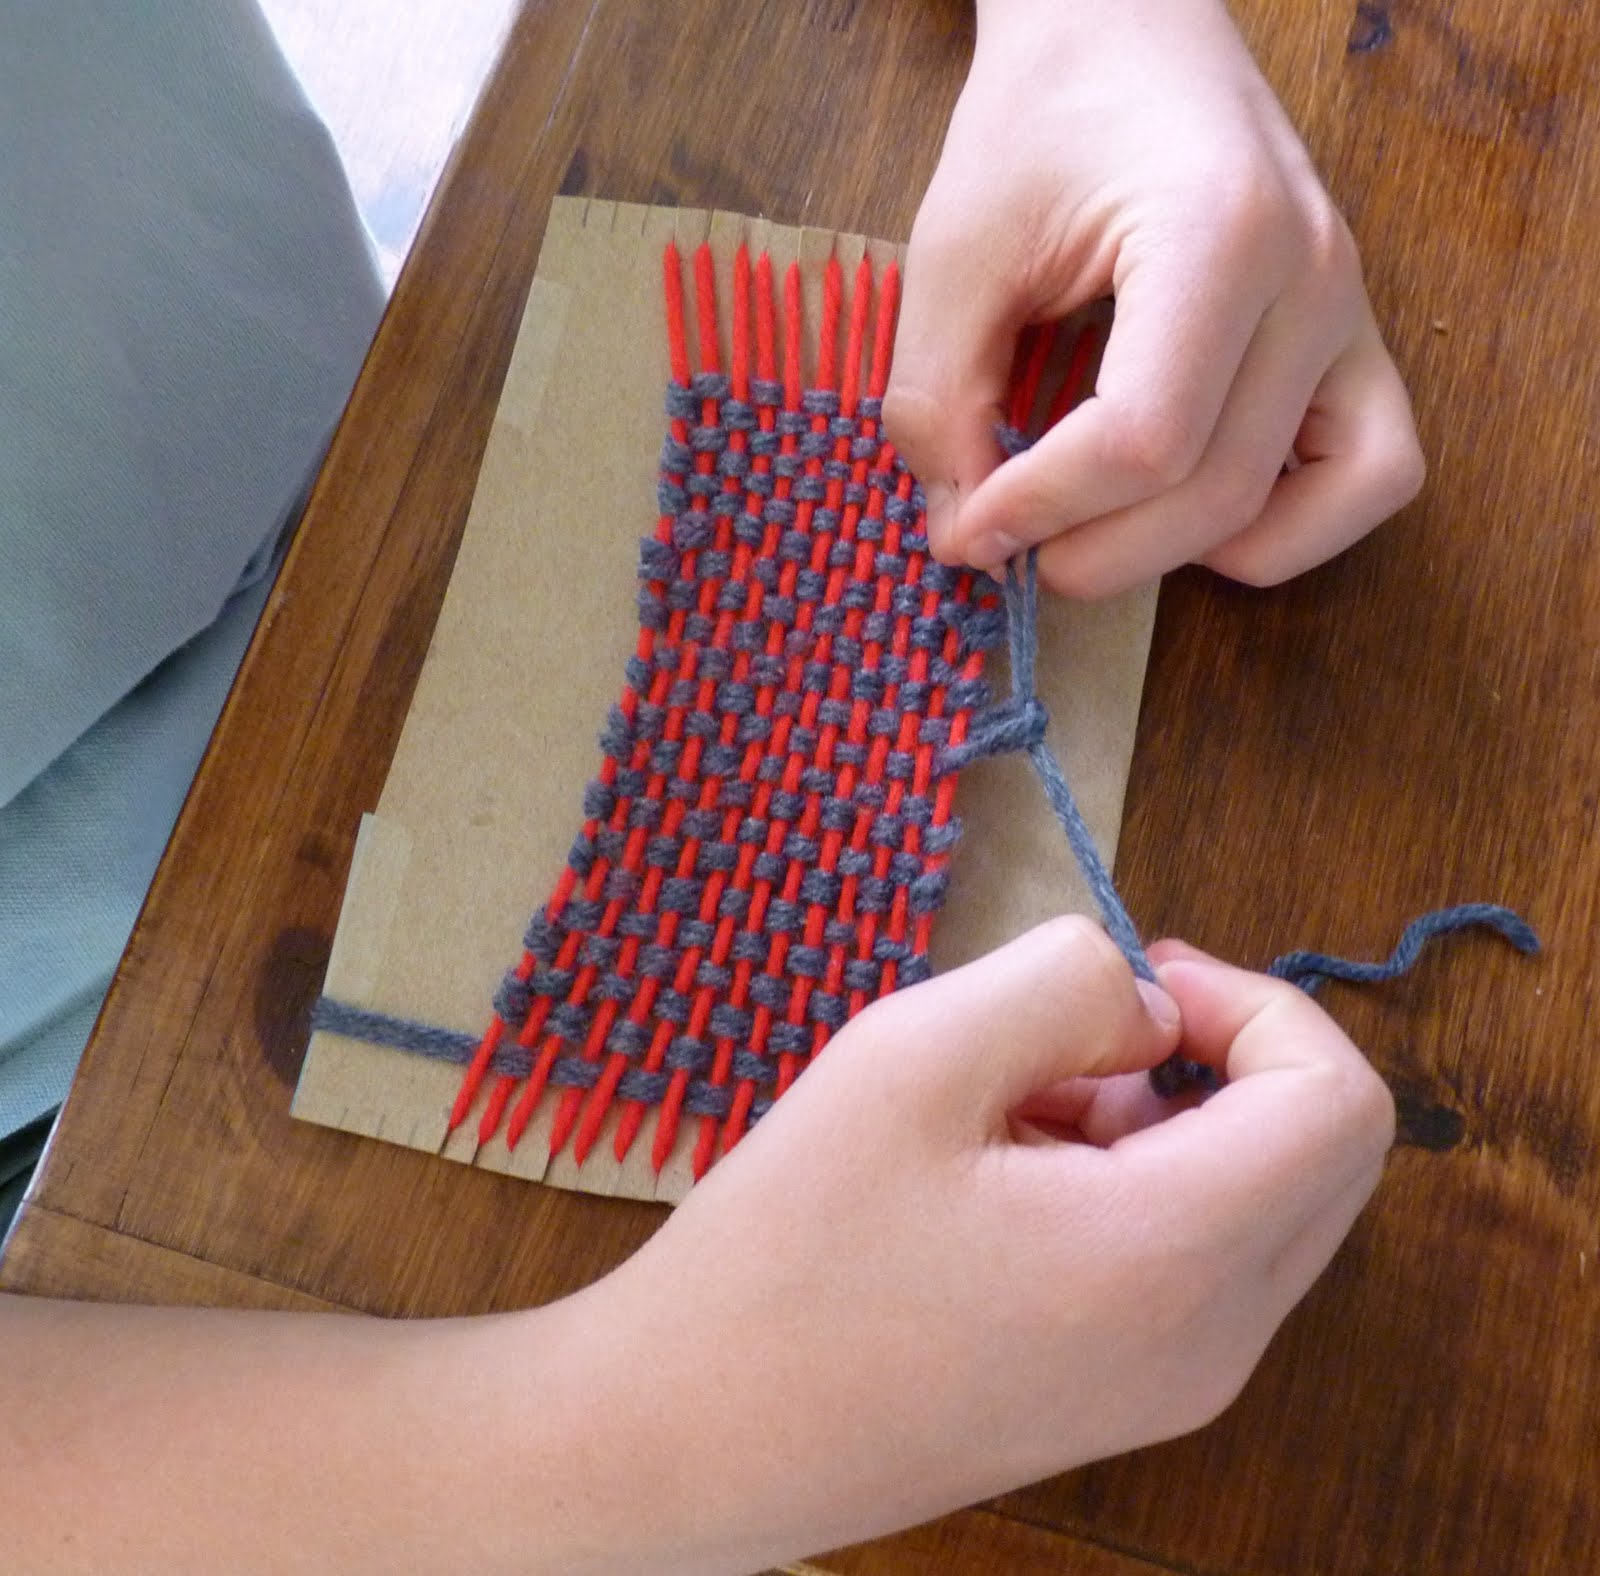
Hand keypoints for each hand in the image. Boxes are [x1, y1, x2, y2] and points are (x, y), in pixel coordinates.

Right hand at [587, 918, 1396, 1569]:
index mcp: (1175, 1259)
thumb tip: (1147, 1010)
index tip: (1136, 983)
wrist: (692, 1438)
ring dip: (1162, 1117)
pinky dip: (1134, 1182)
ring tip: (1007, 1110)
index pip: (1340, 1102)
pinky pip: (1194, 1258)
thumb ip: (1063, 981)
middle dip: (1216, 1054)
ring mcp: (1174, 1388)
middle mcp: (1212, 1344)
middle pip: (1319, 1154)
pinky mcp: (1125, 1400)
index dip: (1256, 1005)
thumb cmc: (789, 1248)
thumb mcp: (913, 1055)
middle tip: (1075, 1031)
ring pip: (1255, 1200)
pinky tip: (999, 1177)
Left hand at [885, 0, 1424, 596]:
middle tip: (1002, 542)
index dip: (1037, 510)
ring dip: (1178, 555)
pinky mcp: (1357, 341)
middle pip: (1215, 492)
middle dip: (1090, 551)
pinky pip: (1369, 476)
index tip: (962, 527)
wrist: (1128, 28)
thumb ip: (940, 395)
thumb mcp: (955, 249)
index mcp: (1217, 230)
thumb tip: (963, 531)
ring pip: (1300, 505)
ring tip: (1091, 530)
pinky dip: (1285, 530)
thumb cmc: (1042, 121)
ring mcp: (1351, 311)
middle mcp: (1312, 276)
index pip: (1141, 438)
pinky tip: (1188, 514)